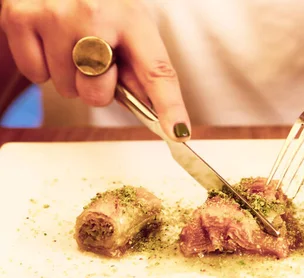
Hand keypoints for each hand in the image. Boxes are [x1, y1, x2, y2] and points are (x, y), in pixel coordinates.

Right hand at [0, 0, 190, 140]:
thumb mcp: (128, 19)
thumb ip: (138, 62)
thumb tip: (151, 107)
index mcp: (131, 16)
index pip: (157, 71)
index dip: (170, 106)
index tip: (178, 132)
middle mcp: (94, 14)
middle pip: (98, 93)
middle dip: (96, 87)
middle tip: (94, 59)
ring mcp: (55, 17)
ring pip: (66, 88)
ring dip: (69, 74)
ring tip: (70, 40)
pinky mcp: (20, 18)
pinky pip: (35, 75)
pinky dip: (41, 64)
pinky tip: (49, 38)